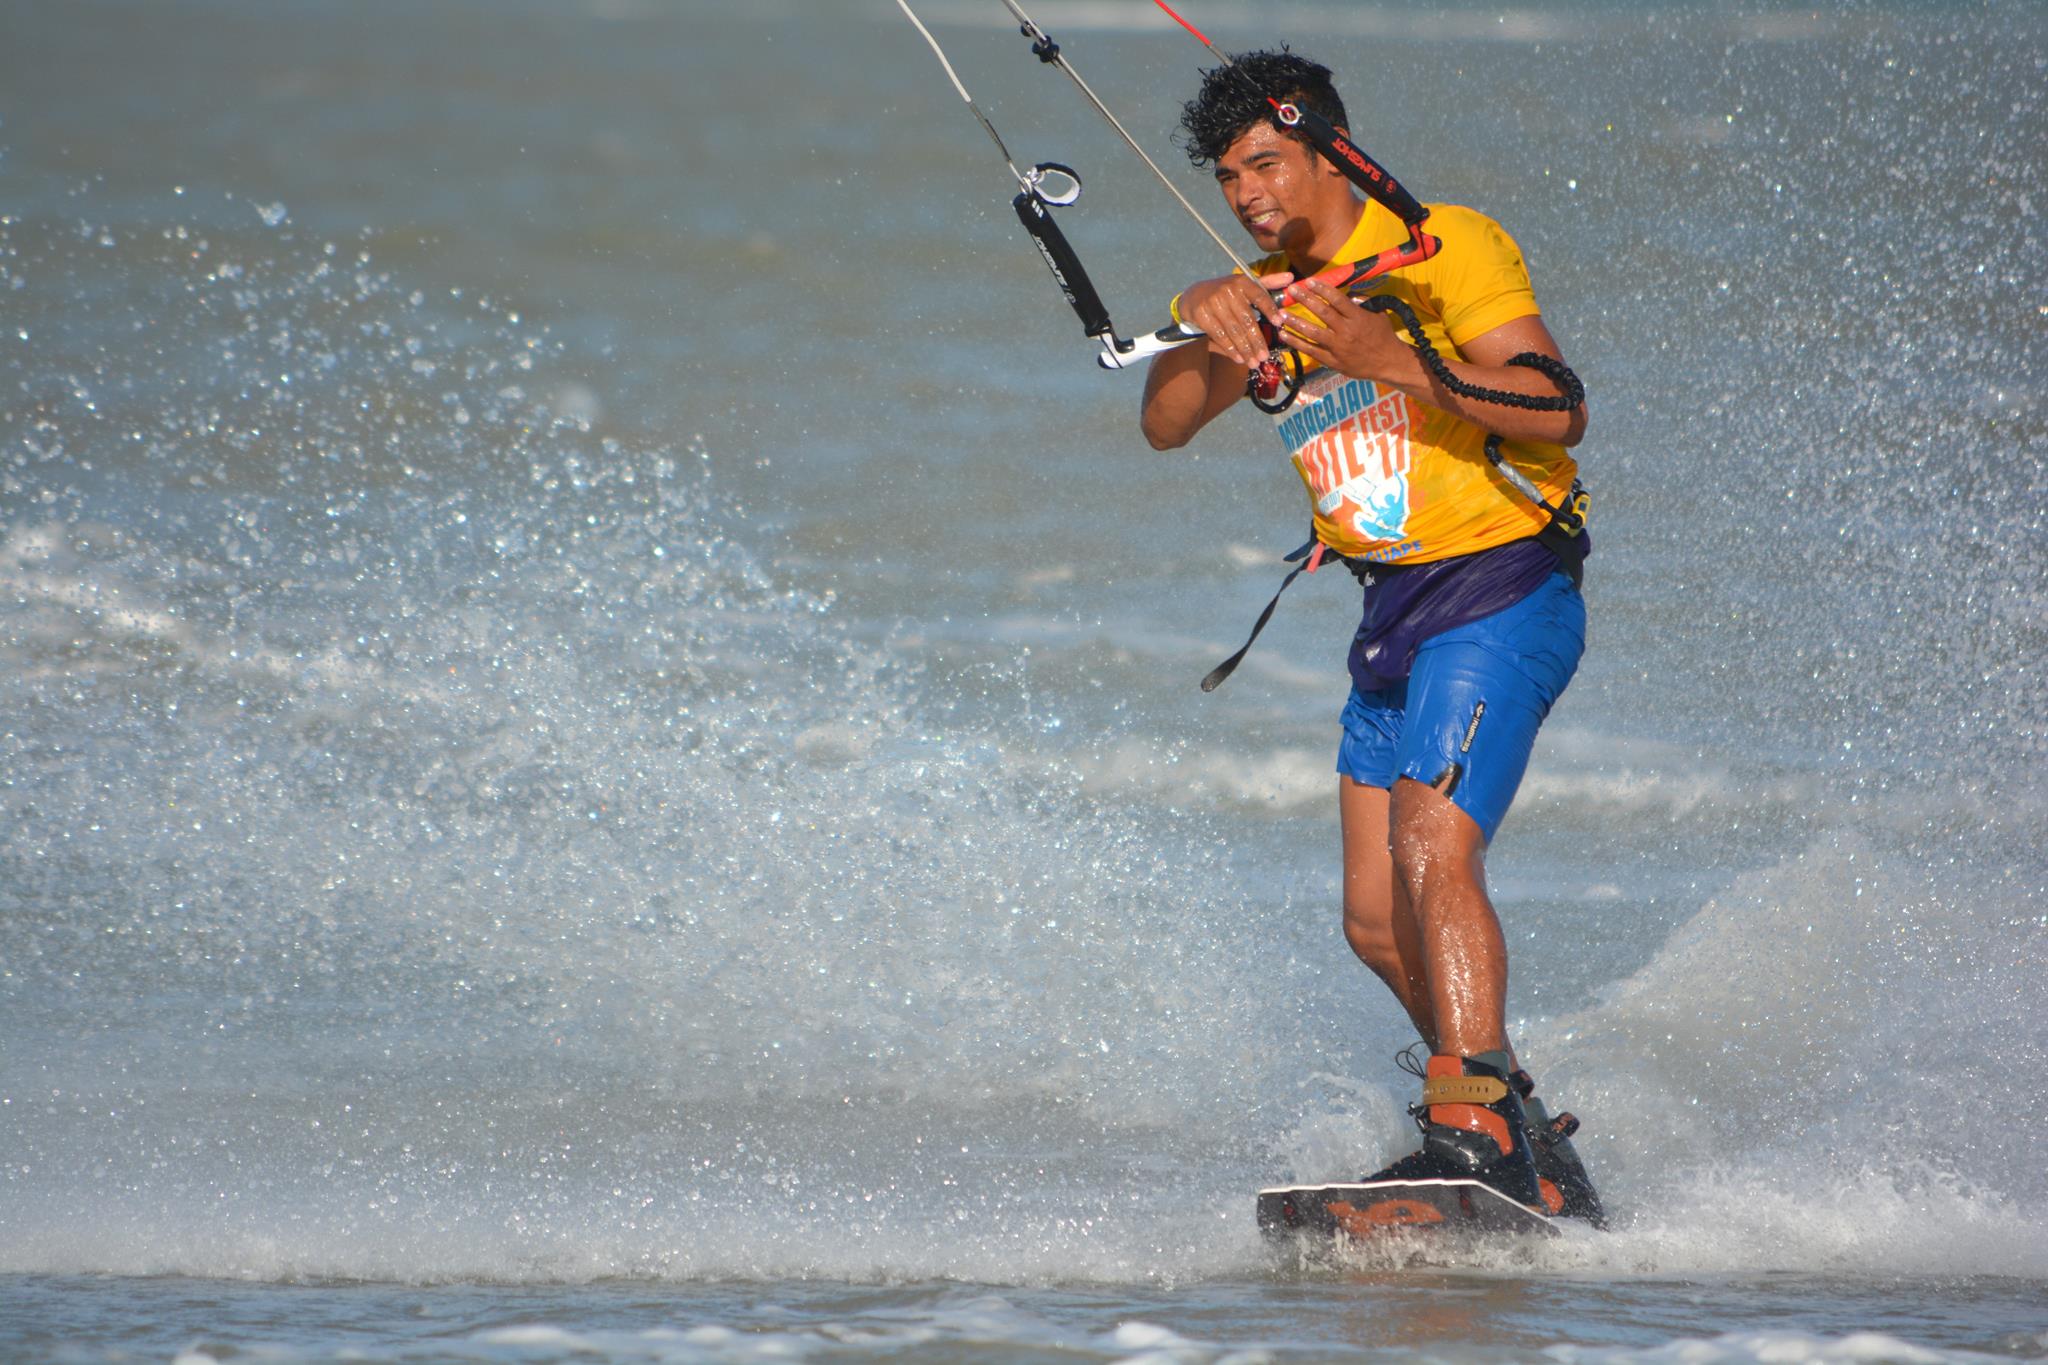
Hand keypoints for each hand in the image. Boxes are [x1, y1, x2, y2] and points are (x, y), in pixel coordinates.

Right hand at [1179, 270, 1295, 367]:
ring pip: (1234, 331)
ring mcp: (1213, 302)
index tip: (1279, 323)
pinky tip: (1239, 359)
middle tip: (1265, 357)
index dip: (1269, 309)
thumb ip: (1268, 283)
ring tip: (1254, 363)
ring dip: (1245, 349)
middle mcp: (1227, 290)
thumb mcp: (1245, 285)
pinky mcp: (1201, 314)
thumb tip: (1291, 277)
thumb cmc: (1226, 293)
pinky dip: (1230, 349)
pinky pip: (1219, 335)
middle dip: (1257, 341)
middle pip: (1247, 320)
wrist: (1194, 296)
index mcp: (1242, 282)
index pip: (1259, 295)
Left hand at [1278, 278, 1411, 383]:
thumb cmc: (1383, 336)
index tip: (1308, 281)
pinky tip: (1283, 335)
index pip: (1337, 299)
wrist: (1389, 363)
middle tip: (1291, 290)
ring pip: (1312, 332)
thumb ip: (1362, 302)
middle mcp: (1346, 331)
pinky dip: (1296, 342)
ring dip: (1295, 322)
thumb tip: (1347, 292)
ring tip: (1281, 313)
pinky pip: (1310, 350)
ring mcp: (1338, 347)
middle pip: (1322, 312)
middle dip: (1305, 299)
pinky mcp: (1332, 361)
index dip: (1322, 289)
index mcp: (1358, 317)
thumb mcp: (1378, 314)